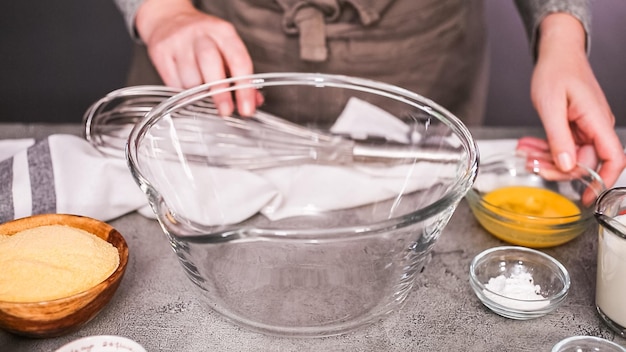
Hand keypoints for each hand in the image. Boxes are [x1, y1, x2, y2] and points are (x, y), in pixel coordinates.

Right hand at [135, 0, 258, 115]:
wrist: (169, 20)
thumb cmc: (203, 39)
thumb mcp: (226, 48)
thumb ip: (241, 75)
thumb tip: (254, 101)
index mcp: (223, 32)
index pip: (239, 60)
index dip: (244, 88)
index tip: (246, 109)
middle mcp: (201, 33)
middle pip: (211, 63)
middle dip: (220, 92)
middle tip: (225, 110)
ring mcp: (178, 41)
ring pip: (190, 78)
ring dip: (198, 93)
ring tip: (201, 90)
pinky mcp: (160, 52)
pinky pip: (173, 83)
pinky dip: (183, 92)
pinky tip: (185, 83)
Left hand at [523, 13, 624, 186]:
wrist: (557, 53)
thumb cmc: (556, 71)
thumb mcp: (550, 106)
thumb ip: (559, 138)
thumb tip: (567, 166)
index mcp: (598, 121)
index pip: (613, 158)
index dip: (603, 181)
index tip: (587, 198)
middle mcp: (597, 127)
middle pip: (585, 162)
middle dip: (557, 168)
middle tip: (531, 164)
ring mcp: (587, 127)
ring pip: (570, 156)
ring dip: (547, 158)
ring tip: (524, 151)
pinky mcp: (576, 126)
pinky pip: (564, 146)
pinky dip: (546, 148)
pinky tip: (529, 146)